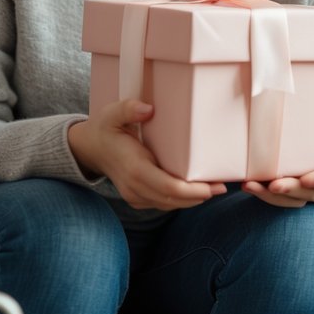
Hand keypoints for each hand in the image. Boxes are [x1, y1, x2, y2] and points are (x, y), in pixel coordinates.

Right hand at [68, 99, 225, 210]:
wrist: (90, 148)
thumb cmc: (106, 128)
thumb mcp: (113, 113)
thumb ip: (128, 108)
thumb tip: (147, 108)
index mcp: (132, 168)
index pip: (166, 187)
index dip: (191, 191)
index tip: (212, 186)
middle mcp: (134, 187)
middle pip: (172, 200)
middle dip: (199, 196)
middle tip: (223, 187)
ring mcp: (135, 195)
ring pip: (169, 205)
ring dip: (193, 200)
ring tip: (215, 188)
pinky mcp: (138, 198)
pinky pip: (163, 203)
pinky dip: (182, 199)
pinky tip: (198, 190)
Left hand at [243, 128, 313, 208]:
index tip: (305, 179)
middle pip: (300, 193)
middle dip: (287, 189)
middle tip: (273, 184)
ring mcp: (298, 192)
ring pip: (284, 199)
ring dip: (266, 194)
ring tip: (250, 185)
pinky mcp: (284, 190)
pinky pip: (273, 197)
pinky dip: (260, 193)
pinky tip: (246, 184)